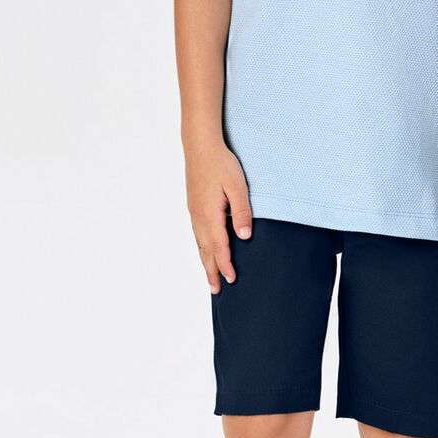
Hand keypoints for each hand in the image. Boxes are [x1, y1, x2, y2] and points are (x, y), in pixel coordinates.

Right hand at [185, 144, 253, 293]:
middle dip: (211, 271)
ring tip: (210, 277)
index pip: (219, 247)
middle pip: (205, 250)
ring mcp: (194, 212)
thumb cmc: (221, 164)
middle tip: (216, 291)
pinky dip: (201, 247)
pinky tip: (205, 250)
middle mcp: (199, 217)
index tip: (231, 280)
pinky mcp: (194, 206)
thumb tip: (244, 236)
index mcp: (210, 215)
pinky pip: (197, 234)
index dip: (225, 265)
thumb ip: (242, 211)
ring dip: (205, 261)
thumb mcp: (237, 186)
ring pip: (199, 243)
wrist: (200, 146)